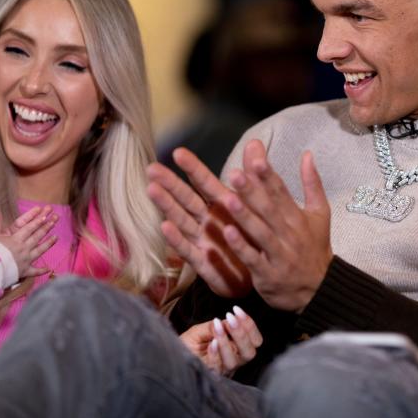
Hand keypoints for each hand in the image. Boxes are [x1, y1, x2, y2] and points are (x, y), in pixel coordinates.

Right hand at [0, 206, 57, 277]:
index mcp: (16, 240)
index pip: (29, 228)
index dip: (37, 222)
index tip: (45, 216)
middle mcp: (24, 248)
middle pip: (37, 236)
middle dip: (46, 228)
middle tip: (55, 221)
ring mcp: (26, 260)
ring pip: (40, 250)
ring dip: (49, 243)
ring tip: (56, 237)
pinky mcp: (25, 270)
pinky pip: (35, 271)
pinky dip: (41, 270)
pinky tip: (48, 268)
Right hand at [147, 149, 250, 297]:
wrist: (265, 275)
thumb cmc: (256, 238)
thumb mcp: (258, 205)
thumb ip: (254, 176)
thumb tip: (256, 142)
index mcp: (222, 206)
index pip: (205, 183)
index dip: (193, 168)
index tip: (178, 152)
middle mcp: (208, 222)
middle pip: (186, 199)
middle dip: (170, 184)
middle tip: (152, 168)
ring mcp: (203, 241)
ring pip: (182, 221)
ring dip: (167, 206)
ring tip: (152, 190)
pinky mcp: (204, 264)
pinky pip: (189, 250)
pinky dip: (177, 239)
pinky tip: (165, 227)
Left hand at [179, 305, 262, 376]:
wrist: (171, 358)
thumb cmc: (188, 345)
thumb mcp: (199, 331)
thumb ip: (213, 326)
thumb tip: (225, 321)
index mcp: (236, 348)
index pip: (255, 340)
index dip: (249, 324)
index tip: (236, 310)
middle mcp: (233, 361)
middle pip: (250, 352)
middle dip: (242, 334)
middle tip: (230, 318)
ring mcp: (221, 370)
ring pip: (234, 361)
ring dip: (227, 342)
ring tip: (217, 327)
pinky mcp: (209, 376)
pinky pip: (216, 368)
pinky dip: (215, 355)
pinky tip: (211, 343)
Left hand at [221, 140, 332, 312]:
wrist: (320, 290)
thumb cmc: (315, 248)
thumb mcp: (320, 214)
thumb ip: (312, 183)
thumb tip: (306, 154)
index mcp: (297, 216)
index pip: (282, 192)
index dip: (269, 175)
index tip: (256, 158)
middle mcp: (289, 233)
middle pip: (269, 209)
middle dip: (252, 191)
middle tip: (234, 173)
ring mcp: (279, 254)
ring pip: (260, 233)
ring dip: (244, 216)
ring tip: (227, 198)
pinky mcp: (268, 275)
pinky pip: (254, 259)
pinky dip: (241, 247)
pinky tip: (227, 233)